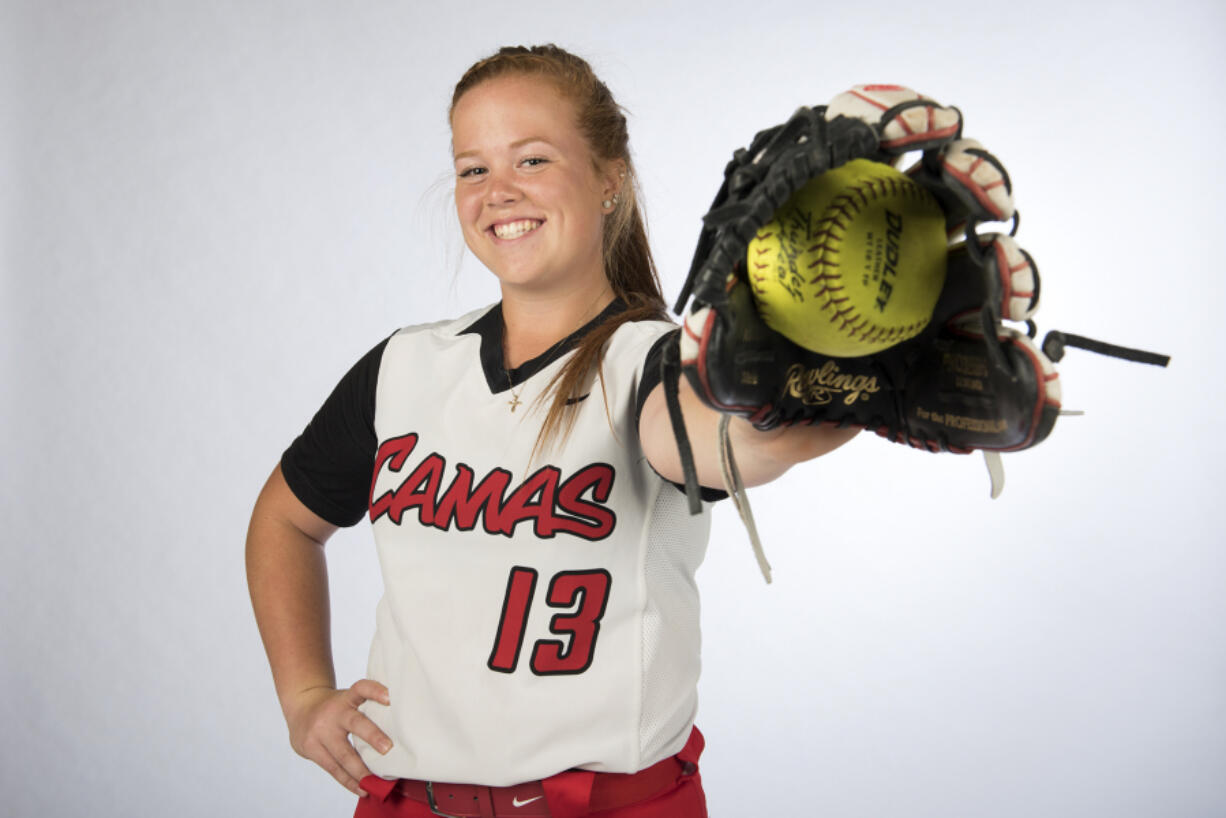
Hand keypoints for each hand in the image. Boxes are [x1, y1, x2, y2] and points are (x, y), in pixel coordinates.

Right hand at [284, 680, 392, 796]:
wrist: (300, 705)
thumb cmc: (334, 706)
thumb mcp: (347, 699)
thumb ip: (365, 708)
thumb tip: (399, 729)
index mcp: (345, 697)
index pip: (361, 688)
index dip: (375, 691)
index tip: (390, 698)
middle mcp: (333, 713)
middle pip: (354, 723)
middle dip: (372, 736)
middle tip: (388, 748)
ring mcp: (320, 732)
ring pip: (343, 753)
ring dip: (361, 770)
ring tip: (375, 781)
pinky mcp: (310, 748)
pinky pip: (333, 768)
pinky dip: (349, 781)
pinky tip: (361, 788)